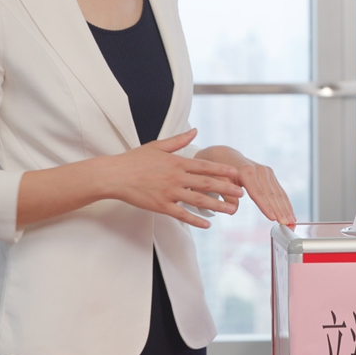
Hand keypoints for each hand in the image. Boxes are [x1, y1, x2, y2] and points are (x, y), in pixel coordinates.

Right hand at [105, 129, 244, 228]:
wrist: (114, 175)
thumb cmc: (134, 160)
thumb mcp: (158, 146)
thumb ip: (179, 140)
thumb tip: (195, 130)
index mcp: (176, 162)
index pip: (204, 166)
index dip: (222, 170)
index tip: (236, 173)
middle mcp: (175, 177)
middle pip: (206, 183)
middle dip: (226, 188)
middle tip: (242, 193)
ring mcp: (169, 192)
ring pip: (197, 200)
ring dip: (217, 205)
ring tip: (231, 209)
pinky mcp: (160, 206)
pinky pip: (181, 214)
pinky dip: (195, 220)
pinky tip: (207, 224)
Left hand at [195, 146, 296, 225]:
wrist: (225, 156)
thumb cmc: (221, 172)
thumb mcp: (219, 183)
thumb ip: (226, 196)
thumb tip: (234, 210)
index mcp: (246, 171)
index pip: (258, 193)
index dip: (266, 207)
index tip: (273, 218)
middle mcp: (259, 170)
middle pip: (271, 194)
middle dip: (280, 211)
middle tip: (286, 224)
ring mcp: (267, 171)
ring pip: (278, 193)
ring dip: (286, 208)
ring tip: (292, 221)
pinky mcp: (270, 174)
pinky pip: (279, 191)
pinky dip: (286, 203)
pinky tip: (290, 213)